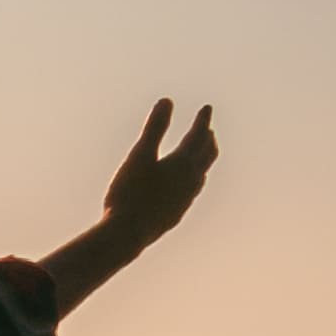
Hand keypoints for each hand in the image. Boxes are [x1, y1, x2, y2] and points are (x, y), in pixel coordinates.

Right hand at [98, 99, 216, 248]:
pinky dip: (193, 181)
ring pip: (201, 175)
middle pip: (207, 156)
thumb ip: (155, 128)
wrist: (127, 234)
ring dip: (203, 162)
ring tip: (200, 157)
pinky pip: (192, 192)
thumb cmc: (131, 193)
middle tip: (208, 130)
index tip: (207, 107)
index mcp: (182, 163)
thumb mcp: (140, 155)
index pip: (198, 136)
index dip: (202, 120)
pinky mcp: (176, 214)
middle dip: (208, 140)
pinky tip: (184, 189)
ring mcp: (185, 199)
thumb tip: (167, 101)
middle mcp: (190, 180)